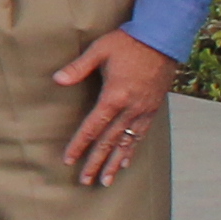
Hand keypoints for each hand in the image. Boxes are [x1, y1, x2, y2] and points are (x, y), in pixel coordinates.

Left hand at [52, 27, 174, 187]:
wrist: (163, 38)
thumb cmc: (128, 42)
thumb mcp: (100, 50)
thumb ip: (78, 67)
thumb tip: (57, 80)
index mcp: (114, 96)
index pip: (93, 127)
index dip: (80, 144)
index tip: (69, 159)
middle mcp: (130, 108)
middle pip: (109, 141)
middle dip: (96, 162)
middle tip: (85, 181)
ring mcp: (143, 110)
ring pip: (126, 143)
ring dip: (115, 163)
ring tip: (106, 180)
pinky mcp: (152, 108)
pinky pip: (141, 134)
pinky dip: (132, 149)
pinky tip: (126, 161)